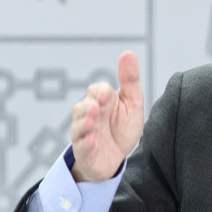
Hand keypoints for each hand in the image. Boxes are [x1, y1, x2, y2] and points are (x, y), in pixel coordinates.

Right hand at [70, 51, 143, 181]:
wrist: (117, 157)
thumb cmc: (122, 127)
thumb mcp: (132, 103)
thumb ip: (130, 80)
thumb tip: (128, 53)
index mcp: (101, 101)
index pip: (96, 91)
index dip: (100, 92)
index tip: (107, 93)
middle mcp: (89, 115)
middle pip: (82, 107)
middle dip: (89, 107)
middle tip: (97, 106)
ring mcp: (84, 134)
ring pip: (79, 126)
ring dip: (85, 123)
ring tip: (92, 122)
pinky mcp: (84, 152)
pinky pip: (81, 147)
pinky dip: (85, 144)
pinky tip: (91, 141)